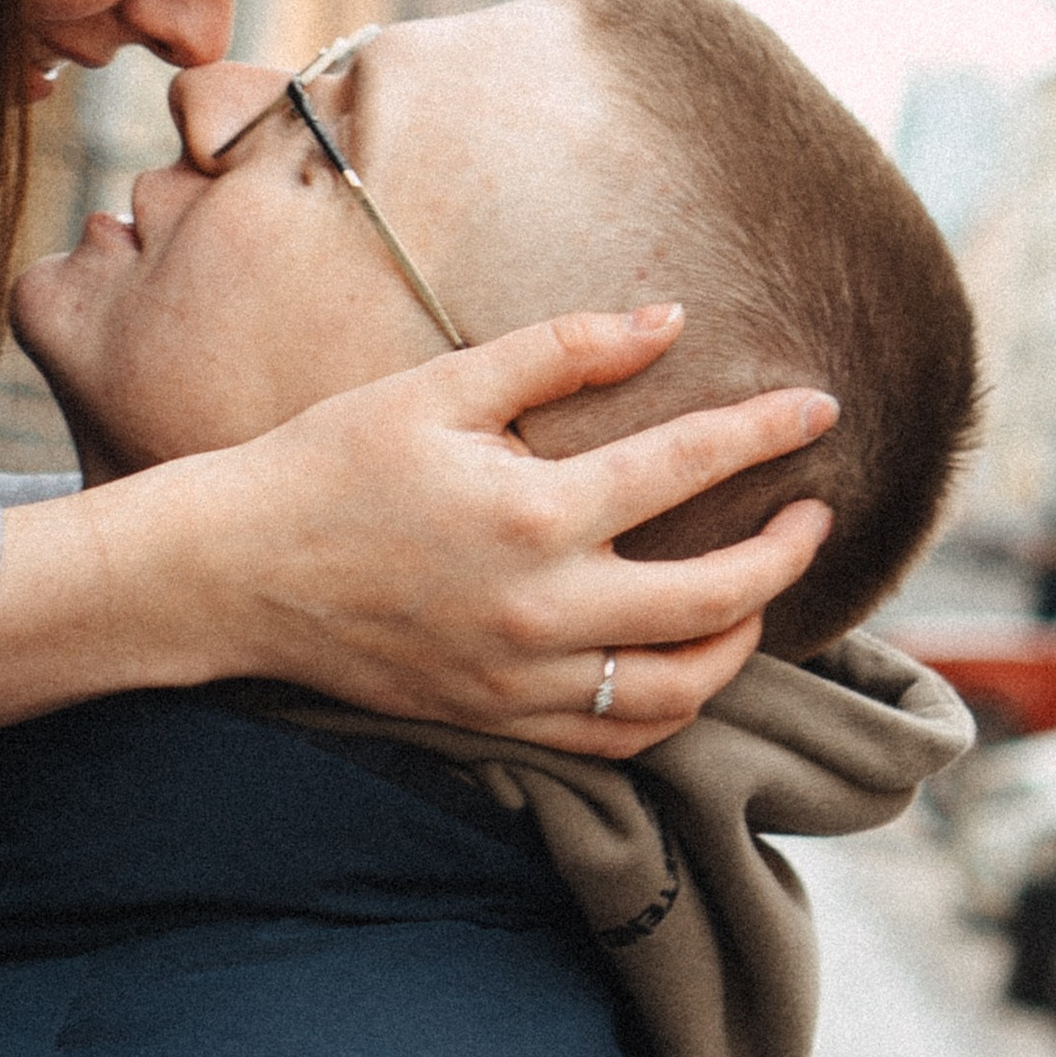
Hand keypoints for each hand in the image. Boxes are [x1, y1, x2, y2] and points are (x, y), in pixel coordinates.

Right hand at [0, 307, 832, 752]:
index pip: (689, 467)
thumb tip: (668, 318)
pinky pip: (622, 737)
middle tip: (814, 515)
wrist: (235, 572)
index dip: (767, 434)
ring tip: (758, 593)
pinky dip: (674, 705)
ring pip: (683, 688)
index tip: (820, 409)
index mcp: (532, 514)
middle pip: (716, 598)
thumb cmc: (330, 463)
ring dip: (743, 640)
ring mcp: (523, 678)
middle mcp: (541, 610)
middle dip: (786, 553)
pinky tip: (686, 661)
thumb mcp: (439, 384)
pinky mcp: (500, 720)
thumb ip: (562, 350)